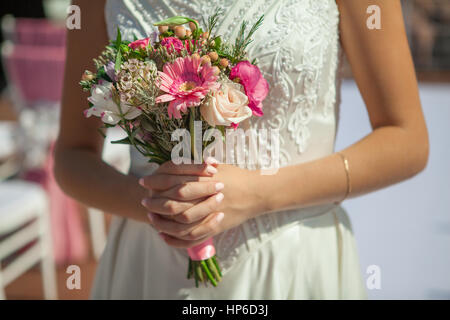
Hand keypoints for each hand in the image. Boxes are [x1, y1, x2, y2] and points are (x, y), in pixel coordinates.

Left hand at [141, 159, 264, 247]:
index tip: (143, 182)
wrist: (258, 192)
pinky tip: (164, 235)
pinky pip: (192, 238)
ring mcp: (211, 215)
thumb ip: (194, 165)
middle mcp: (207, 198)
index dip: (156, 182)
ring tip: (151, 217)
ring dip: (163, 221)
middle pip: (174, 203)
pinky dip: (175, 239)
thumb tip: (171, 162)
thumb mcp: (216, 165)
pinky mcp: (215, 228)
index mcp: (205, 180)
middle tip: (143, 201)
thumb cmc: (236, 176)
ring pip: (180, 223)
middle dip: (156, 203)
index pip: (173, 181)